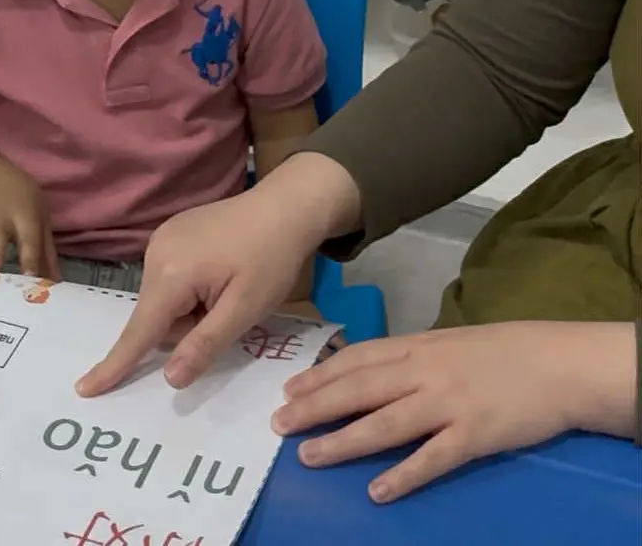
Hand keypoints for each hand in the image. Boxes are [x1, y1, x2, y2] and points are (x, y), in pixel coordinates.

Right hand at [76, 154, 360, 395]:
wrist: (287, 205)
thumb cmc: (271, 258)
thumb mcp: (245, 309)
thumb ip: (204, 344)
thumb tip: (168, 378)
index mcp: (171, 273)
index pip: (139, 331)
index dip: (115, 365)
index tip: (85, 390)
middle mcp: (155, 252)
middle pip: (156, 316)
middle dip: (187, 326)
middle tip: (231, 308)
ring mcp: (162, 238)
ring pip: (164, 299)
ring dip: (190, 308)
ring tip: (230, 286)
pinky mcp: (173, 232)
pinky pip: (171, 277)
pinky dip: (191, 288)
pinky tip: (222, 271)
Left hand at [272, 321, 637, 503]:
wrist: (554, 362)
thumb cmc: (496, 351)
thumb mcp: (444, 342)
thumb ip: (407, 355)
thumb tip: (365, 369)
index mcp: (415, 346)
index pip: (356, 360)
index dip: (319, 376)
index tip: (287, 390)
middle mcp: (423, 372)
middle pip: (359, 389)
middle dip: (315, 407)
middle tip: (279, 423)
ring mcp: (447, 403)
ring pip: (385, 423)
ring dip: (343, 441)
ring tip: (309, 457)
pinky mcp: (474, 435)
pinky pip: (432, 458)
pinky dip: (403, 474)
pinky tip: (377, 491)